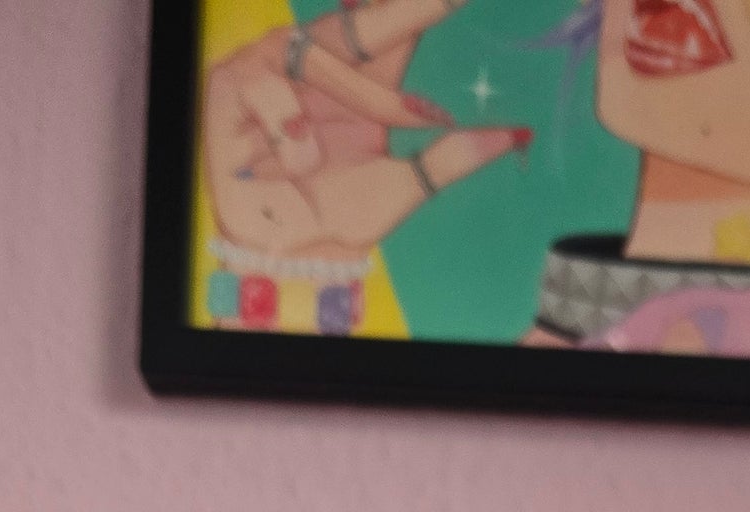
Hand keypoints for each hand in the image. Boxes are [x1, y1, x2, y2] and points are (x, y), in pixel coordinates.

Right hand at [203, 1, 526, 263]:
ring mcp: (278, 65)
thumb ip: (452, 158)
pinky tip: (287, 158)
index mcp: (363, 78)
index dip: (422, 5)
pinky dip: (285, 131)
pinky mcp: (235, 82)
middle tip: (444, 13)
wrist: (280, 249)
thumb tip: (515, 135)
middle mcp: (323, 62)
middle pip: (365, 22)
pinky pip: (271, 86)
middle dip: (406, 13)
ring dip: (327, 113)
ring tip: (314, 160)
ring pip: (318, 55)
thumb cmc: (336, 215)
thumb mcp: (403, 187)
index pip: (395, 23)